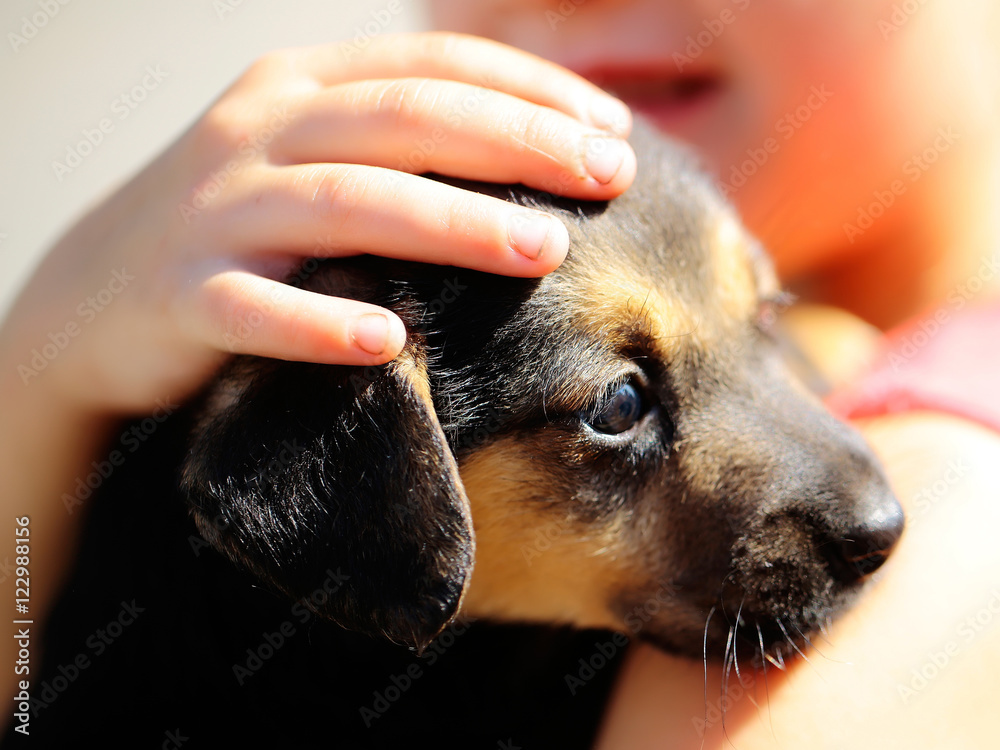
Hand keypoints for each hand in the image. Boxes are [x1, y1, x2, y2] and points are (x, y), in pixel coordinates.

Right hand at [2, 32, 634, 415]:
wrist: (97, 292)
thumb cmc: (241, 226)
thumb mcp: (310, 159)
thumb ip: (398, 150)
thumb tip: (533, 171)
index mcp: (302, 87)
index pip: (432, 68)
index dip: (531, 92)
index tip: (614, 133)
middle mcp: (260, 131)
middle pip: (403, 121)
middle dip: (516, 145)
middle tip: (608, 180)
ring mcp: (217, 210)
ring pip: (345, 201)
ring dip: (450, 224)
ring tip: (541, 250)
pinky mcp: (181, 293)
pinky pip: (255, 308)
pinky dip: (320, 322)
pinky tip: (387, 342)